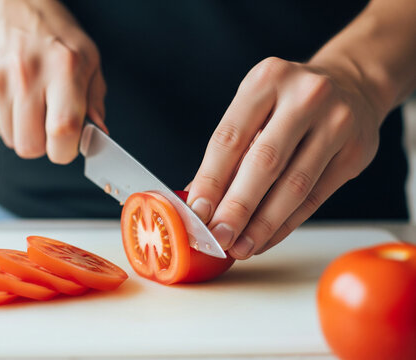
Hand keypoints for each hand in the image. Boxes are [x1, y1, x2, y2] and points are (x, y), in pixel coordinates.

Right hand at [0, 0, 106, 163]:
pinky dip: (9, 121)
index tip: (70, 144)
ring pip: (12, 141)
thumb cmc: (57, 38)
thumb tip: (97, 136)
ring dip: (26, 132)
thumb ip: (95, 103)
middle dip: (44, 145)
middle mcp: (27, 74)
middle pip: (31, 146)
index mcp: (63, 69)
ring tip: (34, 104)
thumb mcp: (90, 64)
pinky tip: (17, 98)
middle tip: (50, 123)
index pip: (62, 130)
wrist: (15, 10)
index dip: (67, 149)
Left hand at [187, 57, 380, 258]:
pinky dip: (286, 224)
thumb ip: (230, 150)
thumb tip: (198, 200)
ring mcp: (336, 123)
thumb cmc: (288, 102)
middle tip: (218, 237)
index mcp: (267, 79)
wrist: (349, 86)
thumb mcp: (255, 107)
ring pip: (293, 186)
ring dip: (262, 225)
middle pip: (264, 163)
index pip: (230, 138)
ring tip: (241, 247)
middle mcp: (305, 96)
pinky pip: (315, 198)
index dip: (211, 180)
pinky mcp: (355, 152)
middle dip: (237, 208)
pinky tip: (266, 238)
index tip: (197, 212)